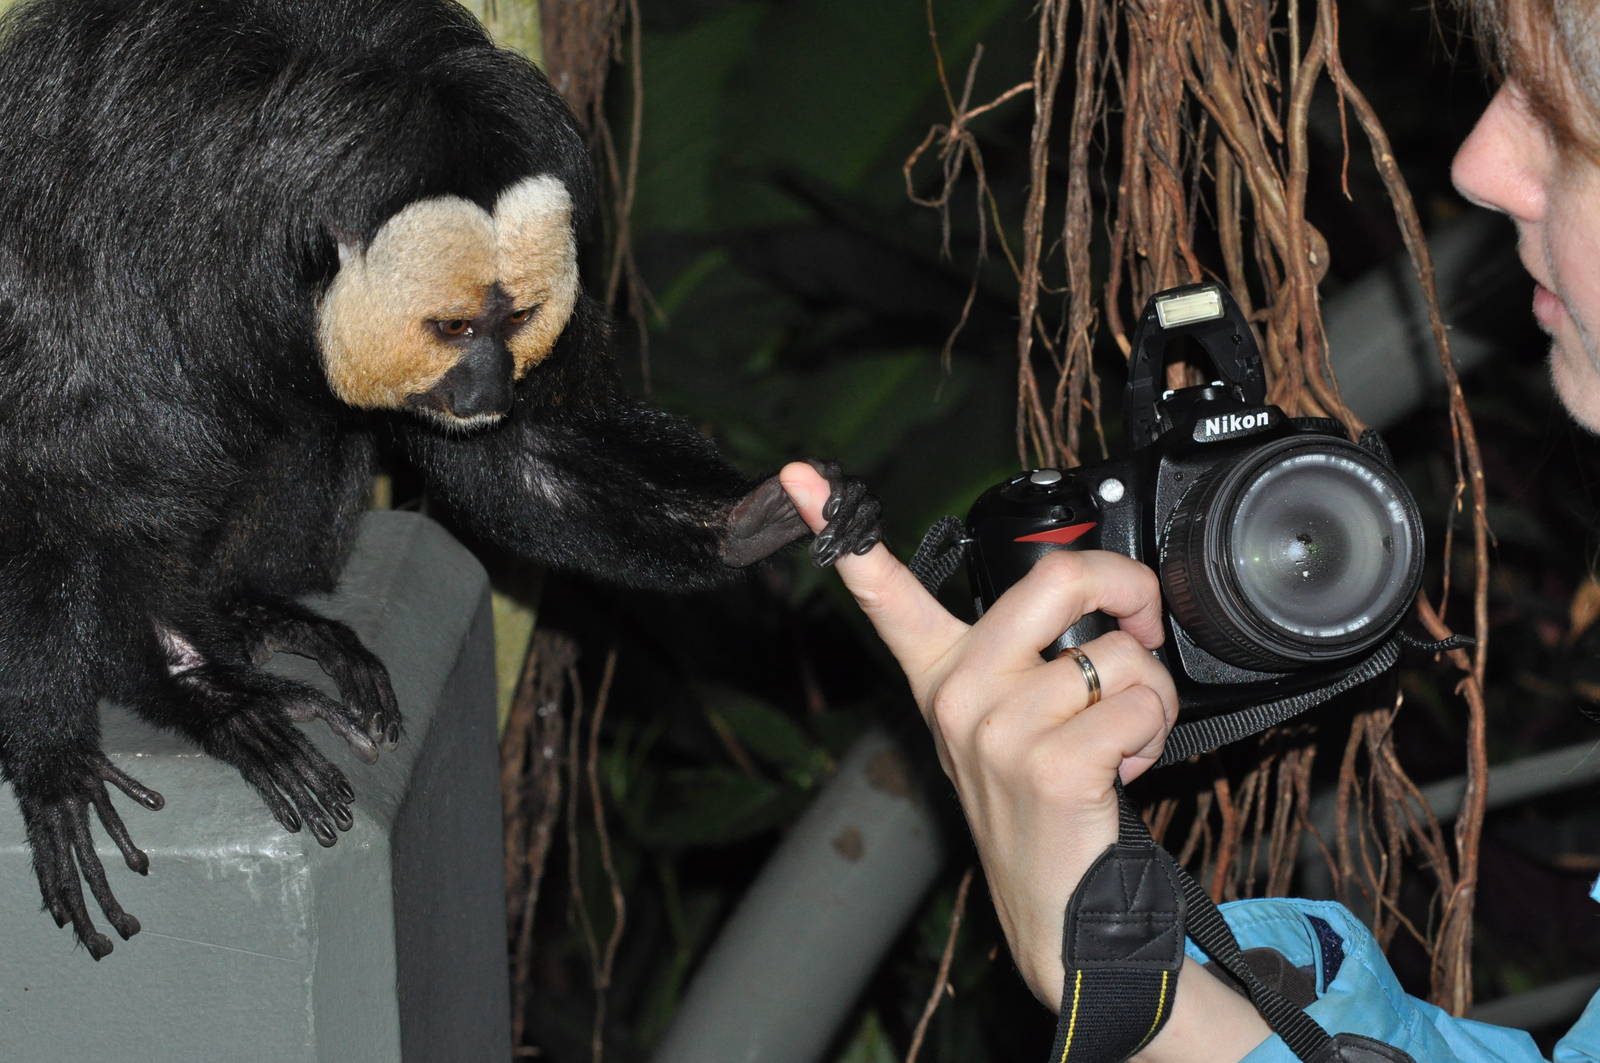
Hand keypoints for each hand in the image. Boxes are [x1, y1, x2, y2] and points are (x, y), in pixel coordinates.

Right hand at [780, 462, 1271, 1061]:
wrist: (1057, 906)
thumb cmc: (1044, 799)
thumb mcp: (1011, 717)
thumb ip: (1031, 651)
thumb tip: (1108, 598)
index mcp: (941, 671)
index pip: (886, 593)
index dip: (841, 528)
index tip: (800, 477)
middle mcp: (956, 694)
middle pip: (1055, 578)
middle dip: (1126, 587)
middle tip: (1141, 621)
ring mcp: (995, 730)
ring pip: (1117, 655)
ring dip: (1151, 695)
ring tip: (1120, 737)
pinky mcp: (1046, 764)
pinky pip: (1137, 705)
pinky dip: (1155, 733)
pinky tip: (1124, 768)